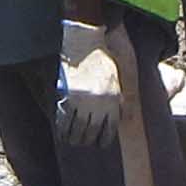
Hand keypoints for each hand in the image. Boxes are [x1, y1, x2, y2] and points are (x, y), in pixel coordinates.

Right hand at [54, 17, 122, 156]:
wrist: (87, 42)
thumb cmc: (103, 58)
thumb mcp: (117, 78)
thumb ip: (121, 98)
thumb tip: (124, 117)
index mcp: (113, 100)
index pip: (109, 129)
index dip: (103, 140)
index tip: (98, 143)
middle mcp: (100, 104)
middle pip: (92, 131)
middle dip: (87, 140)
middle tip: (82, 143)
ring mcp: (84, 102)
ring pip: (78, 129)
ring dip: (74, 138)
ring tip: (72, 141)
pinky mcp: (70, 96)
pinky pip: (65, 120)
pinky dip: (63, 129)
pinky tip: (62, 134)